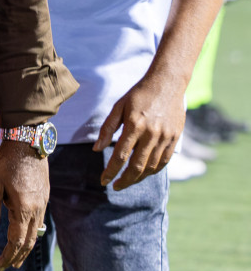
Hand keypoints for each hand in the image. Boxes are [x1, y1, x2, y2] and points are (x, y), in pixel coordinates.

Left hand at [0, 139, 49, 270]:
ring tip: (15, 257)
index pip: (16, 242)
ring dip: (25, 247)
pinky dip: (30, 233)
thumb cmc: (6, 162)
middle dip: (16, 256)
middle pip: (29, 242)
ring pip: (35, 233)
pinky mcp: (44, 197)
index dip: (7, 256)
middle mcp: (37, 209)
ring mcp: (43, 203)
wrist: (28, 142)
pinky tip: (23, 234)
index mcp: (24, 208)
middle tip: (6, 267)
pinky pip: (38, 221)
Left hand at [94, 71, 187, 189]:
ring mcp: (166, 137)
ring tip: (128, 181)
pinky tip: (145, 173)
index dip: (111, 171)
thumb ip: (107, 128)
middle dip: (125, 180)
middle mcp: (151, 133)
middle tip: (115, 187)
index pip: (120, 155)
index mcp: (134, 125)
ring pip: (152, 166)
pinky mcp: (176, 138)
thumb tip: (96, 149)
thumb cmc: (138, 94)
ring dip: (139, 178)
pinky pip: (165, 161)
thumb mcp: (118, 107)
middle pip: (137, 166)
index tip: (103, 181)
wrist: (167, 83)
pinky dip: (154, 170)